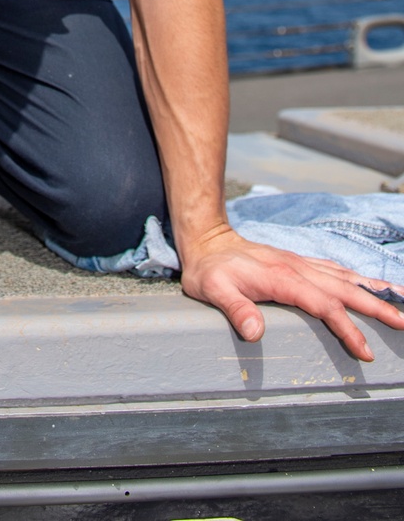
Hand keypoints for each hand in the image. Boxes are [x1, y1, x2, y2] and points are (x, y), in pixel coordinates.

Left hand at [179, 224, 403, 359]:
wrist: (207, 240)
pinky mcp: (299, 262)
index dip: (346, 329)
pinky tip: (371, 284)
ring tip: (401, 300)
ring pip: (345, 276)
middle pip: (345, 289)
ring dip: (374, 289)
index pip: (324, 306)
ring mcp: (300, 263)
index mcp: (283, 277)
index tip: (364, 352)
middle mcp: (298, 268)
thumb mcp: (213, 289)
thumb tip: (255, 333)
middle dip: (377, 307)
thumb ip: (234, 309)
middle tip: (403, 324)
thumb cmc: (209, 269)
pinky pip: (335, 269)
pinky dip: (357, 278)